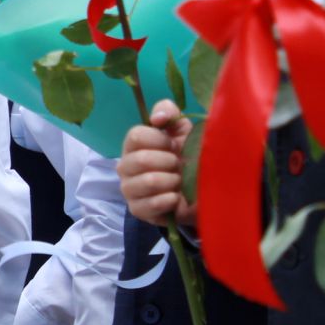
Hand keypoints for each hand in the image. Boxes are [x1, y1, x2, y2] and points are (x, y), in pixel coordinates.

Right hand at [119, 100, 195, 227]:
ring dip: (172, 181)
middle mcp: (125, 166)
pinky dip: (171, 199)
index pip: (136, 135)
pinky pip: (153, 203)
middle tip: (180, 166)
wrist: (199, 192)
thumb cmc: (188, 158)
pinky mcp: (137, 210)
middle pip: (141, 159)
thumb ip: (169, 114)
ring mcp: (128, 189)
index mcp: (133, 146)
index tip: (175, 145)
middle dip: (170, 162)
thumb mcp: (182, 130)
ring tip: (179, 182)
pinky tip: (176, 198)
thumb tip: (157, 118)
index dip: (160, 140)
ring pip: (149, 181)